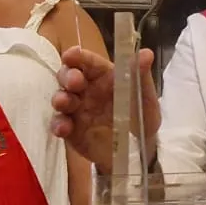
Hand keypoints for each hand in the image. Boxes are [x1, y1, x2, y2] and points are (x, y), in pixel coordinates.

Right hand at [51, 47, 159, 174]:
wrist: (138, 151)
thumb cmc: (141, 117)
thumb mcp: (145, 98)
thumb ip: (141, 76)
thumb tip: (146, 53)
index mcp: (103, 76)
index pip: (87, 61)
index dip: (77, 56)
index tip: (71, 55)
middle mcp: (86, 90)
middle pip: (68, 75)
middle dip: (67, 76)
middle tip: (74, 82)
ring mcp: (76, 110)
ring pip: (61, 97)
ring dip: (60, 98)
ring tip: (65, 103)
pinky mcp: (71, 130)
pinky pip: (59, 124)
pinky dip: (58, 124)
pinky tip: (64, 128)